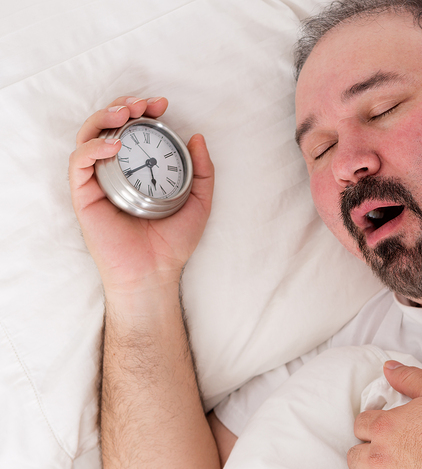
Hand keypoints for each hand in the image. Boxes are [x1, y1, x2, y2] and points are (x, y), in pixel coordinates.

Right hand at [69, 96, 214, 296]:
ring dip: (103, 118)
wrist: (156, 271)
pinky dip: (92, 147)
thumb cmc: (173, 242)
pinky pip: (79, 163)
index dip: (143, 111)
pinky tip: (113, 145)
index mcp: (138, 169)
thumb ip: (203, 171)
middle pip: (107, 126)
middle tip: (142, 104)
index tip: (161, 105)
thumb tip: (198, 137)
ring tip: (124, 113)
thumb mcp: (199, 201)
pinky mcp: (83, 195)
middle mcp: (114, 171)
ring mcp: (97, 181)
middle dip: (122, 106)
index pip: (133, 130)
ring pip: (88, 136)